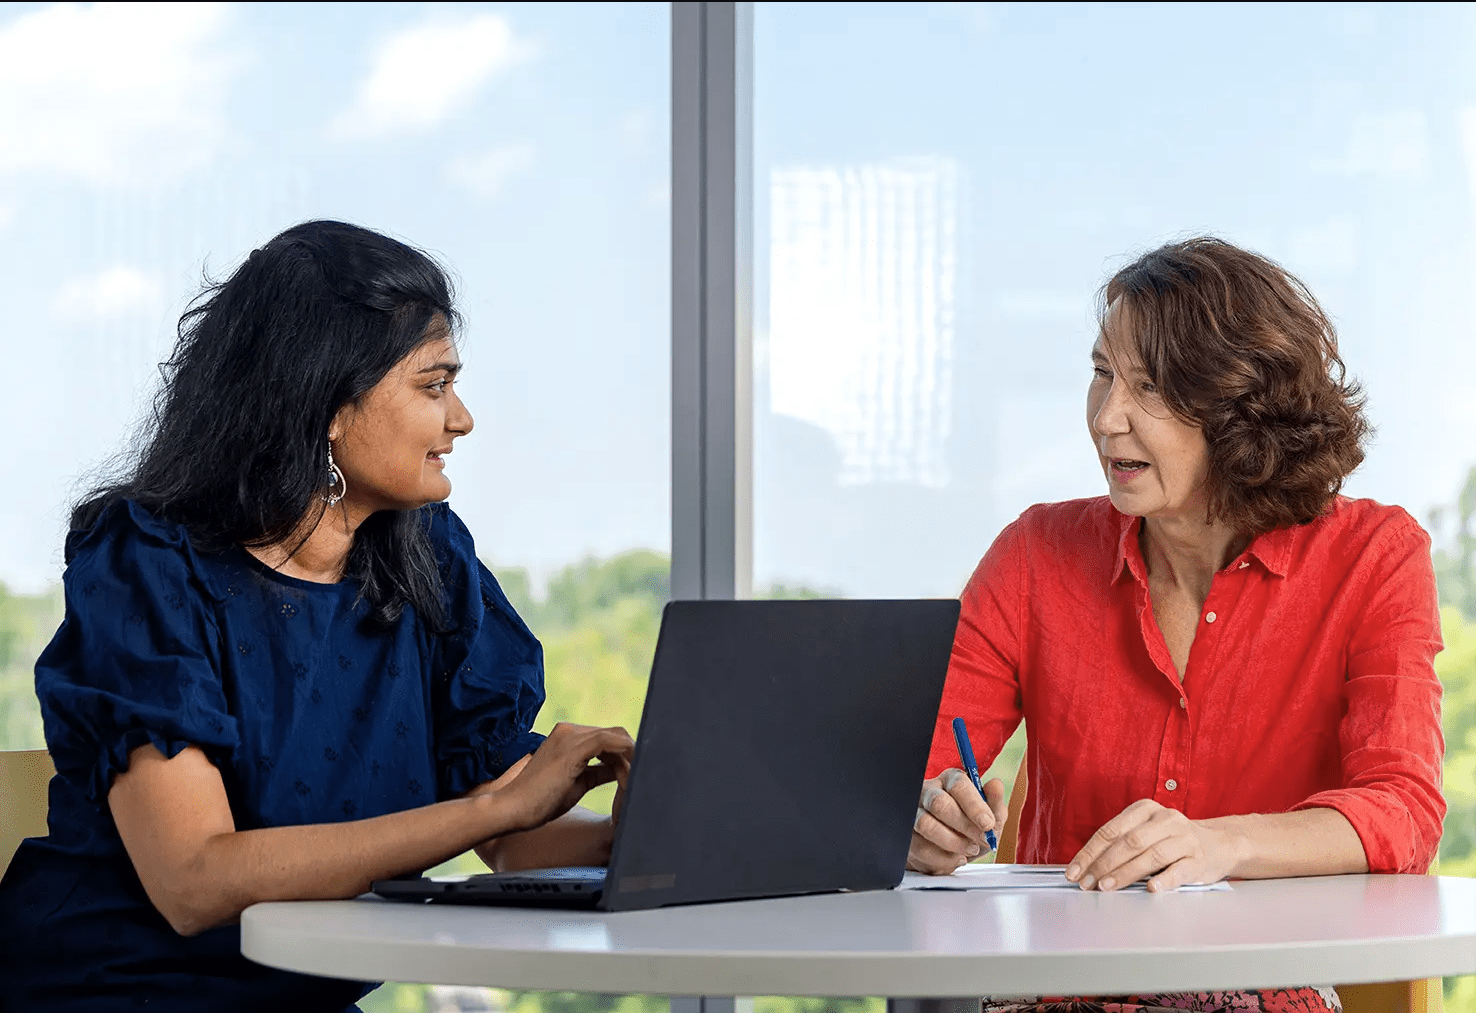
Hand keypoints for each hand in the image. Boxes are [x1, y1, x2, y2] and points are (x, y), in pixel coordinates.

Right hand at [497, 723, 633, 832]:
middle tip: (642, 775)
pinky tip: (630, 773)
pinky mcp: (572, 749)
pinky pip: (609, 743)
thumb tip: (620, 769)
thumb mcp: (577, 782)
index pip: (606, 736)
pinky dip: (624, 756)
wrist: (513, 808)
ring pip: (615, 736)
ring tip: (638, 778)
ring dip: (630, 757)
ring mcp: (570, 737)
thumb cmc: (540, 800)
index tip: (637, 771)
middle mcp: (569, 730)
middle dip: (631, 753)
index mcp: (567, 736)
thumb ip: (598, 771)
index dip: (625, 753)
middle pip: (614, 733)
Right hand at [905, 769, 1007, 873]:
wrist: (952, 850)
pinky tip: (956, 858)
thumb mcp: (991, 817)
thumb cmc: (972, 827)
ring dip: (952, 842)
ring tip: (969, 850)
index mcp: (951, 781)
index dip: (974, 806)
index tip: (987, 824)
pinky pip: (920, 847)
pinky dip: (942, 858)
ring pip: (925, 824)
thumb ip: (995, 802)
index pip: (959, 785)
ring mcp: (915, 812)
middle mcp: (930, 792)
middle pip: (939, 803)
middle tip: (980, 840)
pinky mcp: (907, 834)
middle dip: (963, 826)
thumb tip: (995, 785)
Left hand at [1065, 799, 1238, 891]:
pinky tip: (1152, 888)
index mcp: (1145, 809)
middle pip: (1129, 842)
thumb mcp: (1144, 832)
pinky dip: (1165, 879)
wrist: (1217, 844)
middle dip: (1104, 864)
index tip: (1074, 871)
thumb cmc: (1170, 841)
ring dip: (1126, 873)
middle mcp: (1165, 819)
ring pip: (1151, 855)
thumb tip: (1085, 869)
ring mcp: (1184, 838)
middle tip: (1088, 884)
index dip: (1090, 852)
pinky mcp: (1199, 858)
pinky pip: (1180, 869)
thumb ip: (1119, 844)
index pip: (1111, 830)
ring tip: (1107, 887)